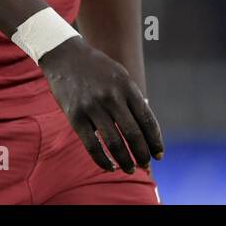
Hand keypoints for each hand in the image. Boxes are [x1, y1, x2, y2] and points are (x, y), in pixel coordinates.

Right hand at [38, 36, 164, 173]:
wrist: (66, 56)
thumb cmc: (97, 69)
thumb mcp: (121, 76)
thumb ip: (133, 99)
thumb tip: (146, 130)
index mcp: (127, 87)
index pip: (147, 120)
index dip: (155, 141)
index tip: (159, 155)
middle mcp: (112, 97)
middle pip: (133, 134)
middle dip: (142, 154)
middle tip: (145, 165)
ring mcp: (92, 107)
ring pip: (114, 143)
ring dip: (125, 161)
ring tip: (130, 169)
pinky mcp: (75, 116)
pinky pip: (92, 146)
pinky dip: (103, 160)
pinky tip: (110, 166)